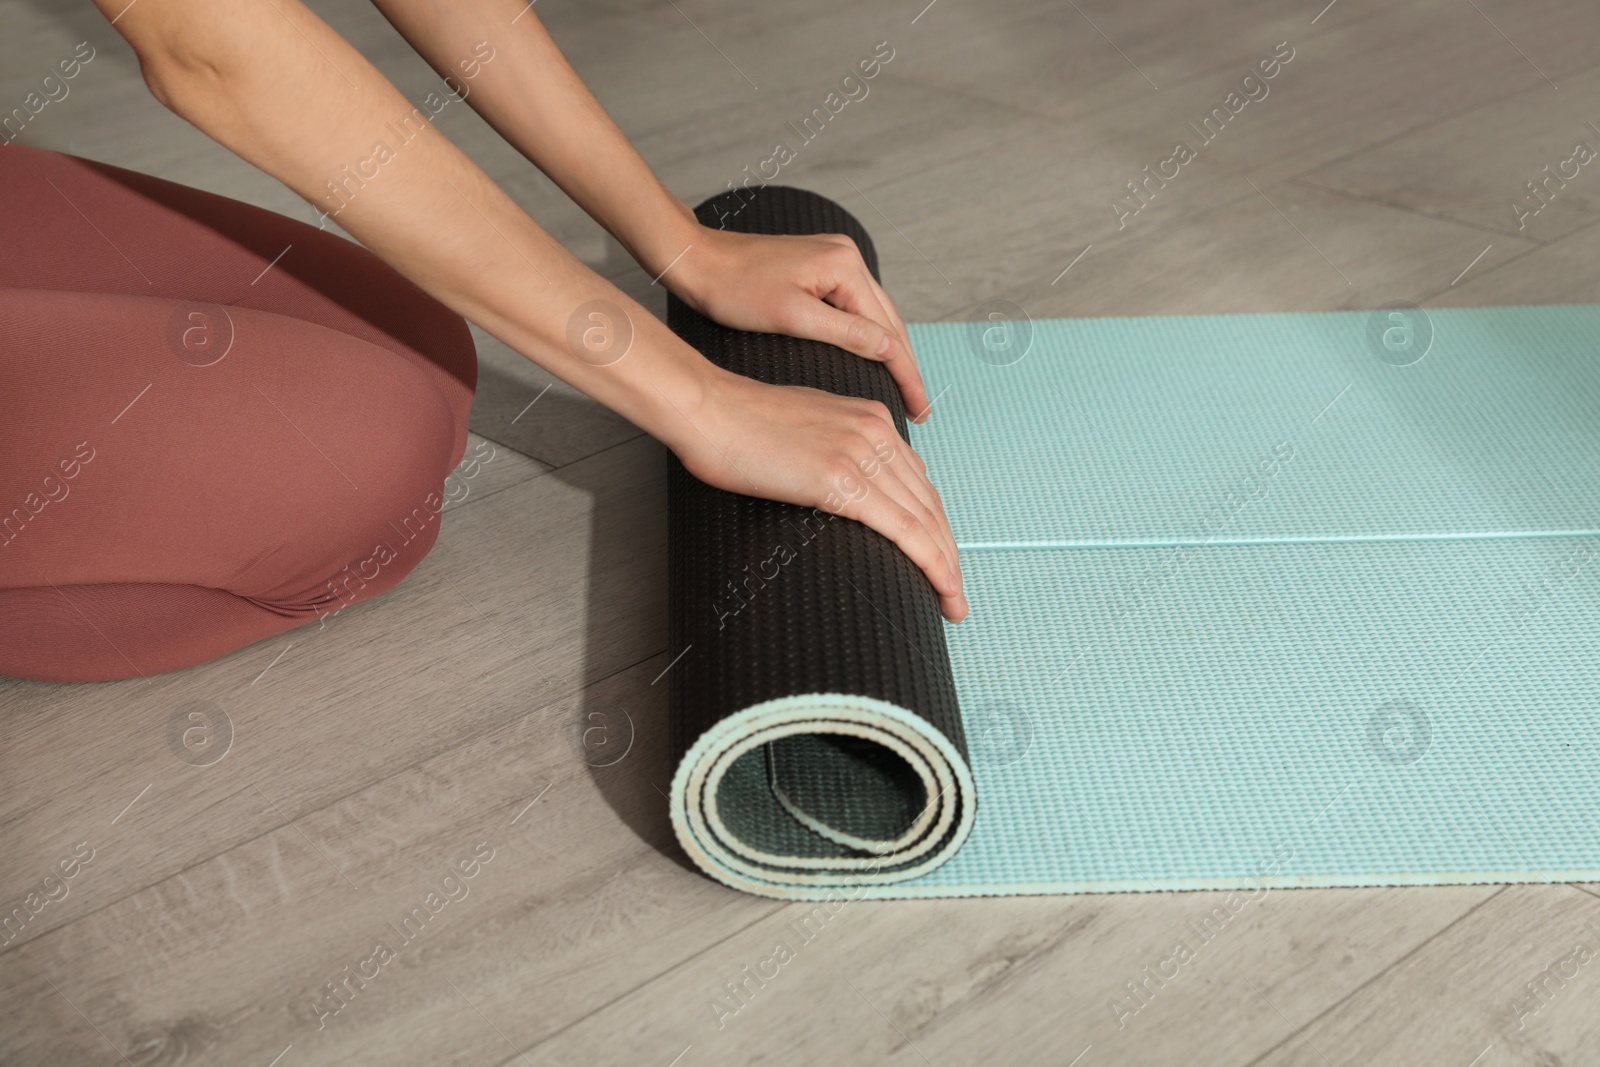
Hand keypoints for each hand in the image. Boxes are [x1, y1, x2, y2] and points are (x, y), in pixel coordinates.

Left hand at [670, 227, 932, 422]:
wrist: (696, 260)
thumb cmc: (734, 289)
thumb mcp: (792, 317)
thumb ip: (846, 333)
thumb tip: (891, 351)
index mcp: (844, 267)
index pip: (888, 330)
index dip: (906, 374)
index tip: (920, 409)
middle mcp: (848, 256)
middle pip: (890, 320)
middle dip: (906, 365)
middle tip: (920, 409)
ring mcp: (836, 258)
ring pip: (876, 313)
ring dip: (891, 351)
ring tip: (905, 390)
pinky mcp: (821, 266)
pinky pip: (857, 305)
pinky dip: (870, 333)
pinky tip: (875, 357)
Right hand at [671, 370, 966, 621]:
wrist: (707, 410)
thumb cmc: (737, 424)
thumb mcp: (801, 427)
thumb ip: (830, 450)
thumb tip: (836, 485)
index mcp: (871, 418)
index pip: (919, 482)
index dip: (936, 526)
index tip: (942, 559)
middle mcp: (877, 432)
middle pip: (930, 504)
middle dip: (948, 553)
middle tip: (955, 595)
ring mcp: (862, 455)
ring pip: (924, 521)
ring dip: (946, 567)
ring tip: (952, 604)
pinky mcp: (842, 481)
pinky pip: (903, 529)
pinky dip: (931, 562)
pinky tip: (941, 587)